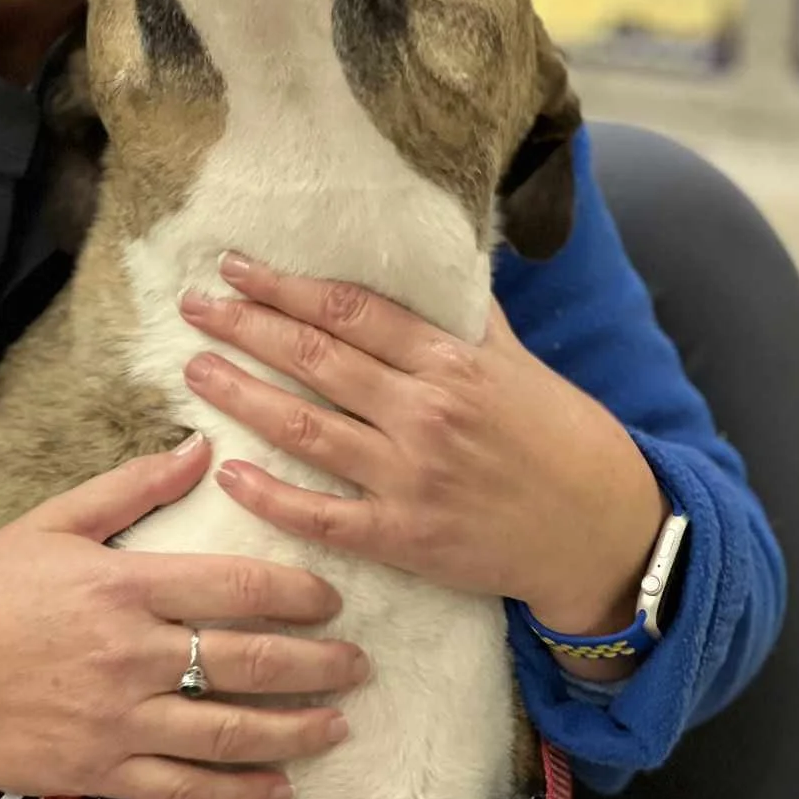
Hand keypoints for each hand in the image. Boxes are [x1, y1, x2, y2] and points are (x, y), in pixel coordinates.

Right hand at [0, 435, 367, 798]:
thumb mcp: (54, 520)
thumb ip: (134, 486)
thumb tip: (202, 448)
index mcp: (124, 586)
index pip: (237, 588)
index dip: (298, 594)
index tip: (332, 599)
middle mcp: (130, 655)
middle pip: (249, 662)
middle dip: (317, 665)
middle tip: (358, 664)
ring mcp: (117, 721)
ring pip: (230, 731)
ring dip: (296, 729)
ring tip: (338, 723)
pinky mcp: (99, 772)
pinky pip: (186, 789)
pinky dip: (240, 790)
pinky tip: (279, 785)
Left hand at [179, 254, 665, 656]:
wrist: (603, 532)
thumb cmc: (562, 439)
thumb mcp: (518, 362)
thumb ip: (464, 318)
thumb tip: (434, 261)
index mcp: (451, 362)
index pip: (349, 310)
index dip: (286, 286)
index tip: (237, 267)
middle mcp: (424, 412)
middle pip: (315, 358)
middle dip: (246, 327)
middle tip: (194, 307)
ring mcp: (410, 478)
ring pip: (305, 428)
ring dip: (241, 395)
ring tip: (195, 368)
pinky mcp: (404, 537)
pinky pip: (320, 515)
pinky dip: (271, 495)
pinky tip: (229, 472)